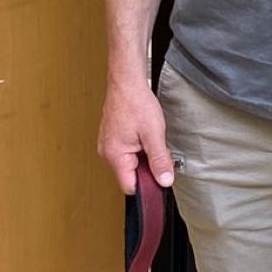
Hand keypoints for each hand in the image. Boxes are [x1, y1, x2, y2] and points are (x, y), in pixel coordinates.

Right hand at [98, 78, 173, 194]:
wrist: (126, 83)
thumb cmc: (136, 103)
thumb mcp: (154, 135)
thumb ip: (160, 160)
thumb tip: (165, 180)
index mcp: (115, 155)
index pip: (130, 187)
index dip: (147, 185)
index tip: (159, 177)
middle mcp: (107, 154)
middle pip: (130, 177)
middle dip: (147, 169)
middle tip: (156, 150)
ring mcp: (107, 147)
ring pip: (129, 165)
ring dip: (143, 158)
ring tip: (149, 140)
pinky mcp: (111, 141)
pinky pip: (126, 155)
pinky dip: (138, 150)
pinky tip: (143, 137)